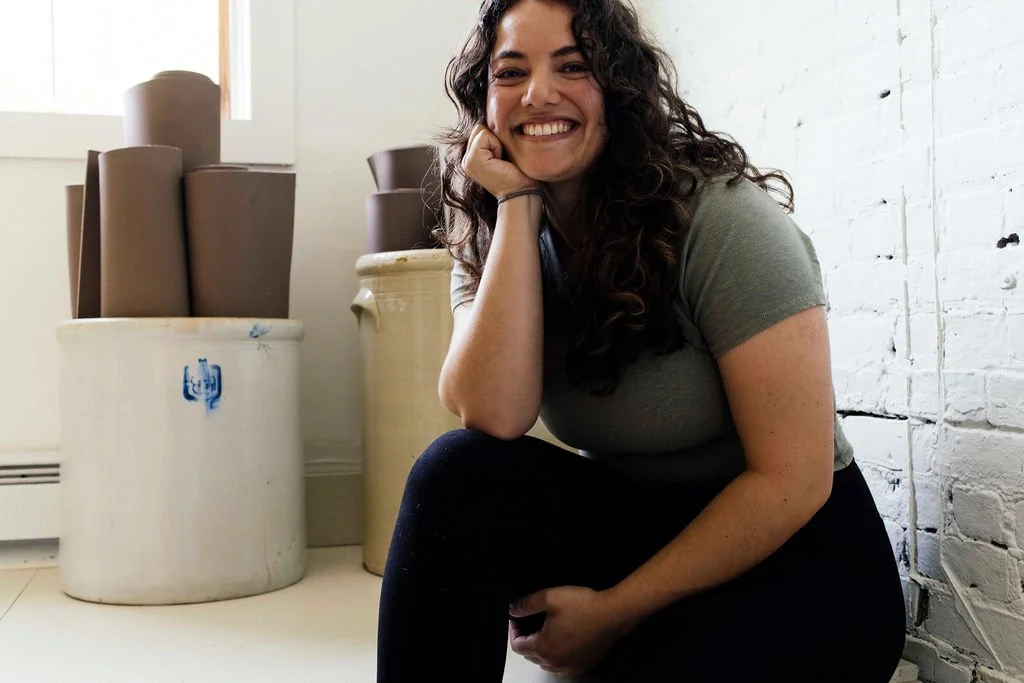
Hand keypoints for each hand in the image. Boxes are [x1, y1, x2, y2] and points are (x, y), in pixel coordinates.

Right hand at [461, 123, 538, 198]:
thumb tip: (499, 118)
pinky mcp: (471, 160)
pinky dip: (497, 146)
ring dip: (497, 142)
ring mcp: (466, 161)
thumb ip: (496, 140)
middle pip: (479, 127)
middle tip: (503, 159)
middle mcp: (466, 159)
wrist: (521, 194)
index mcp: (473, 157)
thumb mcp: (505, 153)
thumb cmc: (520, 175)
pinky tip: (500, 162)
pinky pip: (484, 135)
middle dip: (495, 138)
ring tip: (502, 161)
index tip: (504, 158)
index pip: (481, 129)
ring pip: (481, 129)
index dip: (497, 138)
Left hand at [508, 586, 625, 677]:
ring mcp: (570, 666)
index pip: (517, 646)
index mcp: (543, 647)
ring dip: (541, 650)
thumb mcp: (550, 597)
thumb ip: (527, 604)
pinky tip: (562, 643)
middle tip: (528, 623)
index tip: (516, 619)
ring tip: (544, 632)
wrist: (612, 614)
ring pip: (546, 663)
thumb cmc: (583, 606)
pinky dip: (557, 657)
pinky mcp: (583, 665)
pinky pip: (563, 666)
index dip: (513, 631)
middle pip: (530, 655)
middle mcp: (555, 662)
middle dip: (526, 639)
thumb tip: (513, 609)